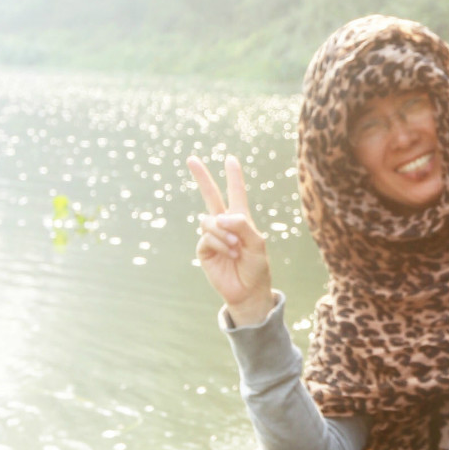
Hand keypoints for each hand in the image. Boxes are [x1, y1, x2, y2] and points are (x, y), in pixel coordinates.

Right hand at [187, 153, 275, 326]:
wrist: (247, 291)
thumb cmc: (256, 266)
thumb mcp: (257, 244)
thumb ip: (243, 226)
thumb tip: (221, 216)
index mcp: (241, 219)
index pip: (236, 193)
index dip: (233, 176)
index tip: (230, 158)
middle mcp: (224, 224)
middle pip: (211, 196)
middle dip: (202, 178)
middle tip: (191, 158)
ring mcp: (212, 236)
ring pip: (210, 221)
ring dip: (224, 233)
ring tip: (236, 248)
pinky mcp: (204, 249)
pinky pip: (207, 237)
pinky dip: (219, 244)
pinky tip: (229, 254)